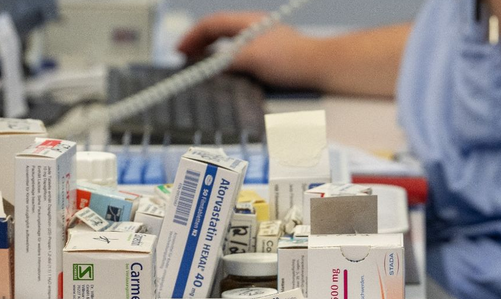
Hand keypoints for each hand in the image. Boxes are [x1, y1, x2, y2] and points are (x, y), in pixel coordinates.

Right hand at [177, 12, 325, 90]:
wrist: (320, 67)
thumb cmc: (293, 59)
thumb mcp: (253, 59)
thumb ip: (227, 60)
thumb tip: (206, 65)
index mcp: (247, 23)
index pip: (211, 23)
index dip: (192, 36)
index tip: (179, 50)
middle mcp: (252, 29)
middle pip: (217, 31)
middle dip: (198, 43)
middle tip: (184, 57)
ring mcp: (260, 41)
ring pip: (226, 42)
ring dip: (210, 52)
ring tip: (199, 65)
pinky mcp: (267, 55)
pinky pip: (237, 54)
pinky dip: (223, 61)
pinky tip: (224, 73)